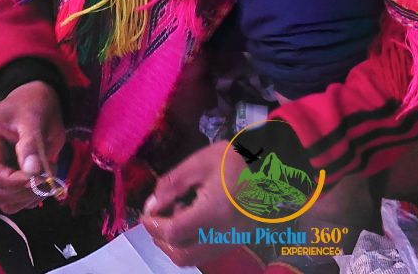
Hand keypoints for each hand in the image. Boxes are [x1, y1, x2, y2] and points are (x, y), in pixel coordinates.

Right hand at [0, 81, 64, 213]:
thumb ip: (31, 145)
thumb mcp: (33, 118)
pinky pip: (13, 200)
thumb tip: (32, 173)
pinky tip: (45, 182)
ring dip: (27, 197)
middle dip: (21, 192)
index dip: (12, 181)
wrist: (38, 101)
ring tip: (48, 177)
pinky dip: (30, 199)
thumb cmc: (33, 104)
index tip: (37, 178)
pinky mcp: (7, 179)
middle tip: (47, 179)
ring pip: (2, 201)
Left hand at [141, 141, 247, 266]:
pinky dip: (191, 244)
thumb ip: (172, 184)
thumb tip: (152, 206)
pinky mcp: (236, 240)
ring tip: (175, 219)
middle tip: (156, 220)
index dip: (154, 225)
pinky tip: (192, 222)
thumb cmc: (234, 159)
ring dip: (175, 245)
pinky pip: (206, 253)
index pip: (175, 232)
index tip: (148, 213)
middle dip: (162, 240)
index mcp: (215, 211)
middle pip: (182, 255)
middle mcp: (224, 233)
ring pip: (194, 258)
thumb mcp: (199, 162)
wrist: (269, 164)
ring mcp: (232, 240)